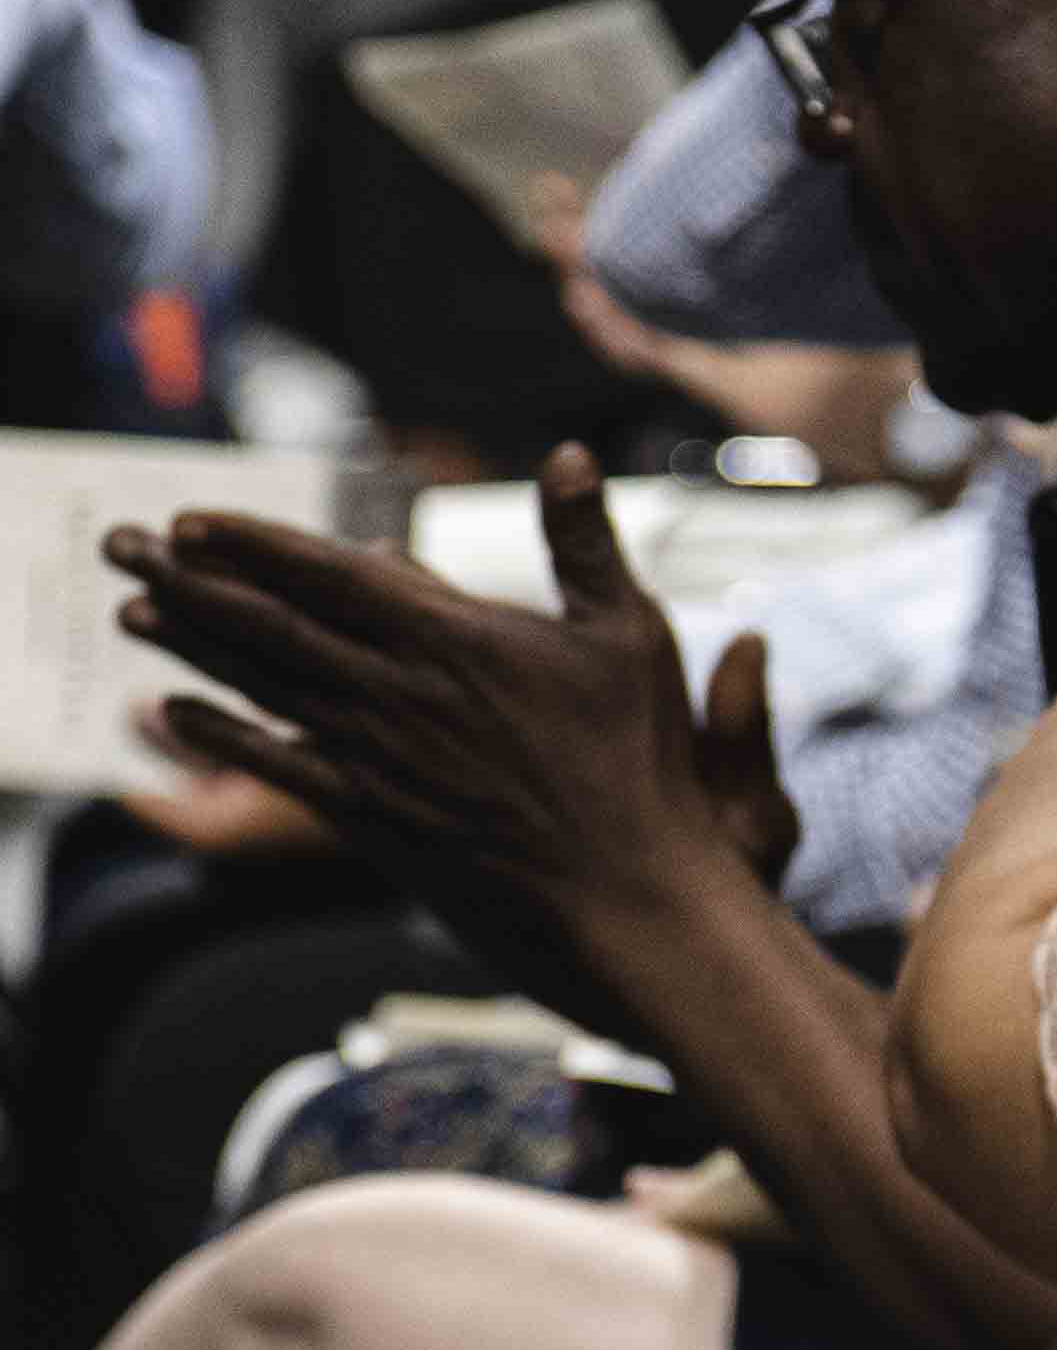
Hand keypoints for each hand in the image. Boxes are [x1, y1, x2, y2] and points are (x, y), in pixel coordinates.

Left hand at [105, 446, 800, 1014]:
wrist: (627, 894)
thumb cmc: (640, 766)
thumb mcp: (630, 633)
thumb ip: (584, 541)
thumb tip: (566, 455)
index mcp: (456, 638)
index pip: (329, 574)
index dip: (252, 543)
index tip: (193, 519)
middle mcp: (400, 694)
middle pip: (270, 623)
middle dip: (189, 579)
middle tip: (123, 544)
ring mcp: (380, 760)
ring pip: (262, 686)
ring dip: (189, 645)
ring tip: (133, 609)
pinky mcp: (375, 819)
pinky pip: (278, 767)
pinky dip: (220, 736)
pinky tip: (174, 714)